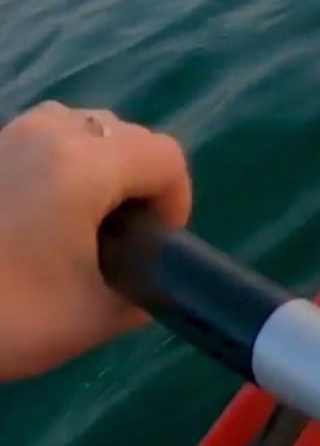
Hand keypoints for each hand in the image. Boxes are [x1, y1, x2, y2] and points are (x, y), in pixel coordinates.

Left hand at [0, 102, 191, 380]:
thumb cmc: (7, 315)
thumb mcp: (94, 317)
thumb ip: (145, 291)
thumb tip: (155, 280)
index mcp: (86, 165)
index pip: (166, 158)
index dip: (177, 201)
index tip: (156, 245)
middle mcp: (50, 134)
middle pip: (126, 135)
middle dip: (138, 181)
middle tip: (121, 237)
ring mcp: (8, 137)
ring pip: (79, 128)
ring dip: (97, 165)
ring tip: (80, 219)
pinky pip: (38, 141)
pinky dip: (56, 167)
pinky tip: (36, 218)